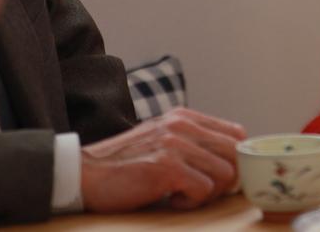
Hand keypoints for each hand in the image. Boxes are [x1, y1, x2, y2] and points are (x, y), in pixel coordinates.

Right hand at [80, 108, 246, 212]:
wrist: (83, 174)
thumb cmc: (123, 164)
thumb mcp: (161, 140)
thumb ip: (192, 143)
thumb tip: (231, 163)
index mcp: (185, 117)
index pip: (236, 134)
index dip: (235, 160)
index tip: (219, 177)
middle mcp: (183, 125)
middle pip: (236, 154)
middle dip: (227, 180)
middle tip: (202, 190)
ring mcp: (176, 145)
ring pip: (226, 174)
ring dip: (209, 193)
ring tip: (183, 194)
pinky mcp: (167, 167)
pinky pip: (204, 189)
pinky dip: (192, 202)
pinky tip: (171, 199)